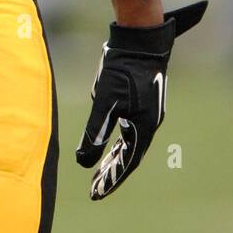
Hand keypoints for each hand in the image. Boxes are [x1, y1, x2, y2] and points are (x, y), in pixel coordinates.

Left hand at [76, 0, 206, 200]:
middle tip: (95, 187)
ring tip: (101, 170)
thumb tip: (83, 160)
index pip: (126, 162)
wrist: (140, 40)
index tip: (96, 193)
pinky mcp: (144, 101)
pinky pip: (131, 128)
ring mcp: (148, 112)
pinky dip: (119, 139)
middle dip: (111, 172)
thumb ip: (95, 132)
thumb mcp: (104, 102)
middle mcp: (150, 123)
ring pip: (130, 142)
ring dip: (115, 156)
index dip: (111, 179)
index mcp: (143, 127)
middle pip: (129, 155)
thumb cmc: (121, 69)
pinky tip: (109, 141)